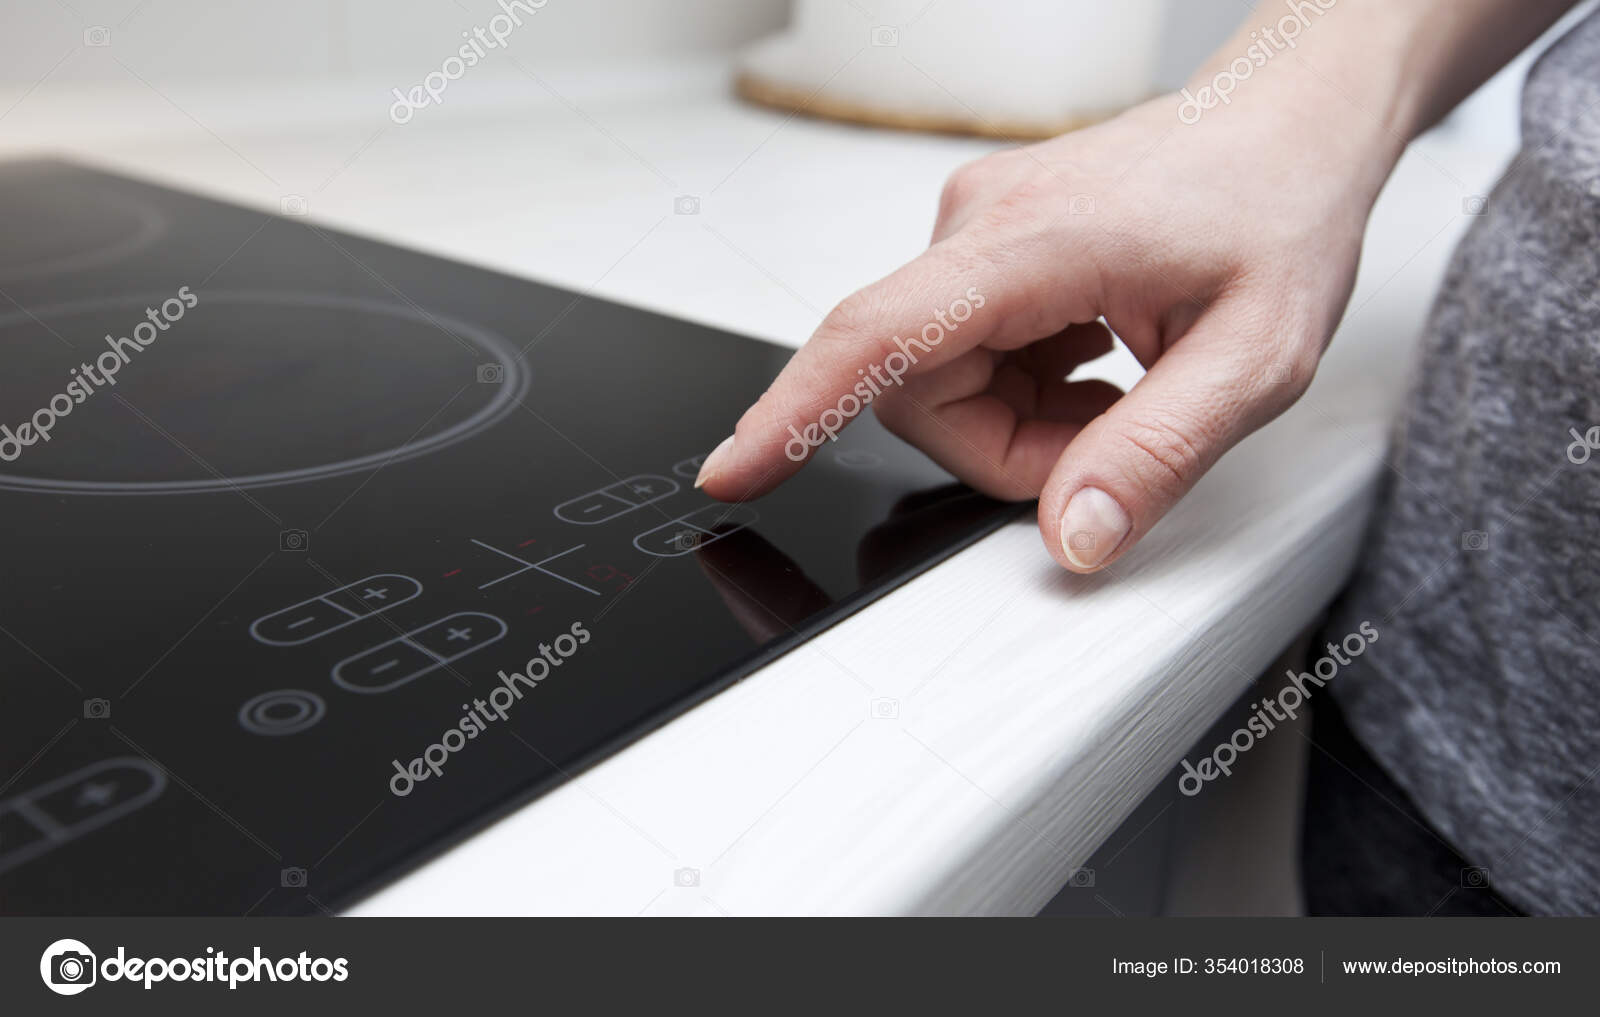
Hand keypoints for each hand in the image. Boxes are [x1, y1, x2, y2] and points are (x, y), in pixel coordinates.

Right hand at [695, 88, 1398, 571]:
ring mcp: (975, 232)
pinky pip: (964, 353)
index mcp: (1030, 243)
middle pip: (915, 392)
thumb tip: (1069, 534)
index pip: (875, 337)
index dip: (793, 412)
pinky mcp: (986, 247)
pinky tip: (1096, 359)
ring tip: (1117, 386)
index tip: (735, 470)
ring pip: (940, 382)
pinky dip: (1024, 386)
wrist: (1291, 120)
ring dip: (1020, 420)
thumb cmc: (1276, 205)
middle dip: (1002, 450)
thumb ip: (1155, 454)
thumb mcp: (1254, 358)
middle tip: (1108, 441)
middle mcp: (978, 227)